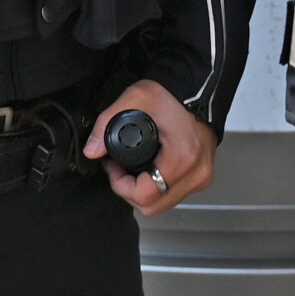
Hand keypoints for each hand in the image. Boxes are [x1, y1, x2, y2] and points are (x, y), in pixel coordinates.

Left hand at [85, 80, 214, 213]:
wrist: (198, 88)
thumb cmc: (171, 93)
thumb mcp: (134, 99)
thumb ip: (105, 124)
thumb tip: (91, 151)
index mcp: (183, 157)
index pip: (145, 195)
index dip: (120, 186)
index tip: (113, 167)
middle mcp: (196, 172)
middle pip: (153, 207)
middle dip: (129, 192)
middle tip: (120, 169)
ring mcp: (202, 176)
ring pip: (163, 205)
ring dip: (144, 193)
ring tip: (133, 169)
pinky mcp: (203, 176)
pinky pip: (174, 196)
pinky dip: (158, 189)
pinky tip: (149, 170)